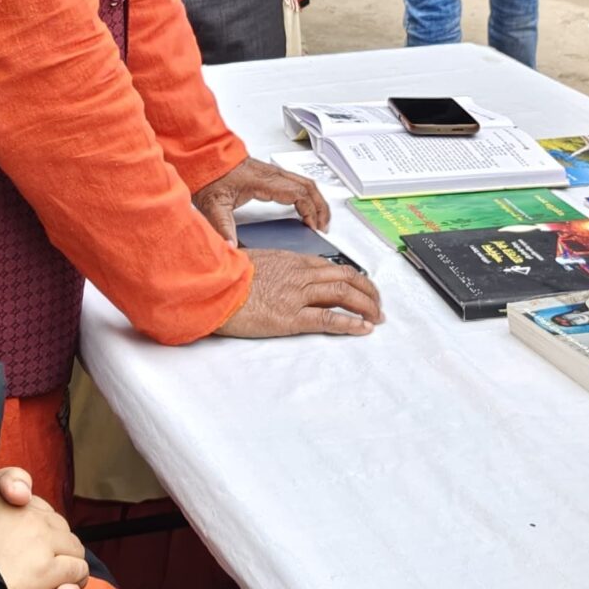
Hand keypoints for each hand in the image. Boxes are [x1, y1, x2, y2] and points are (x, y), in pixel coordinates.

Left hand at [193, 154, 330, 237]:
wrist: (203, 157)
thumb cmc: (209, 176)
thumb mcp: (213, 205)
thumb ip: (223, 227)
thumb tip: (231, 247)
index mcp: (265, 181)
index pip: (300, 193)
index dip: (311, 211)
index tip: (314, 227)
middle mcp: (273, 175)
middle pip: (310, 187)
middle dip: (321, 207)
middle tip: (324, 226)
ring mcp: (273, 173)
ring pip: (306, 183)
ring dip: (317, 200)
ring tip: (319, 219)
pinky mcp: (270, 175)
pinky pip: (297, 183)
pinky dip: (307, 196)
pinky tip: (303, 209)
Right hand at [216, 245, 384, 337]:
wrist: (211, 287)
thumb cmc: (224, 276)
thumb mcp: (252, 262)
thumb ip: (270, 268)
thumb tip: (273, 274)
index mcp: (290, 260)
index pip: (331, 266)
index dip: (351, 276)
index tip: (360, 286)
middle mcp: (299, 274)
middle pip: (345, 277)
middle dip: (367, 290)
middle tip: (377, 303)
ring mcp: (297, 295)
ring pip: (343, 294)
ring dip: (366, 305)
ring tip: (377, 316)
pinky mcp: (291, 317)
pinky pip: (329, 319)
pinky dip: (350, 323)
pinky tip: (363, 328)